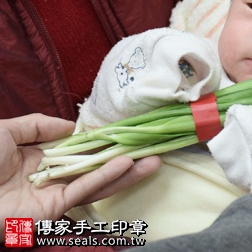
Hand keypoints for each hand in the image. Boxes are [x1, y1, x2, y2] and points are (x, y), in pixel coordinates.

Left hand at [0, 114, 161, 236]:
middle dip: (122, 157)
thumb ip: (38, 124)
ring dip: (125, 171)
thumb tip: (72, 128)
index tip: (124, 131)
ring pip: (96, 181)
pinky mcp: (53, 210)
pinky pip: (84, 190)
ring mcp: (53, 194)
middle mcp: (50, 175)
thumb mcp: (6, 130)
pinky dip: (106, 177)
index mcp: (38, 157)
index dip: (101, 139)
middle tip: (150, 147)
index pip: (77, 147)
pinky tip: (127, 165)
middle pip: (93, 165)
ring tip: (153, 160)